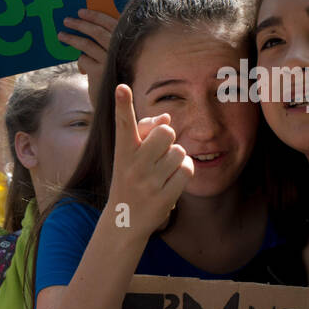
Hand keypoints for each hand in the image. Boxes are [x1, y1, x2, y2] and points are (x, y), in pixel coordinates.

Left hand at [57, 8, 117, 106]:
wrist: (120, 104)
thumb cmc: (117, 78)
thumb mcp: (116, 60)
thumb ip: (107, 46)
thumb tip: (86, 30)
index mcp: (126, 43)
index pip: (110, 23)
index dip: (95, 16)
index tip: (81, 12)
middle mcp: (119, 50)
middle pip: (96, 32)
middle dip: (80, 24)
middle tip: (67, 20)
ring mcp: (110, 61)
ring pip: (86, 44)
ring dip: (72, 39)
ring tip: (61, 35)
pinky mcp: (99, 73)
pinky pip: (83, 59)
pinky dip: (80, 61)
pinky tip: (82, 69)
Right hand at [105, 84, 193, 237]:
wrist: (123, 222)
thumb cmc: (129, 181)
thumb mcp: (130, 158)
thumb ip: (146, 134)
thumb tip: (166, 117)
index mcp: (122, 153)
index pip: (124, 124)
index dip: (123, 105)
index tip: (121, 87)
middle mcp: (133, 166)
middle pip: (166, 131)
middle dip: (168, 138)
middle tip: (158, 154)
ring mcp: (148, 183)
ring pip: (180, 151)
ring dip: (177, 158)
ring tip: (162, 172)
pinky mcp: (163, 197)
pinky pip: (187, 169)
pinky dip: (183, 172)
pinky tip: (171, 182)